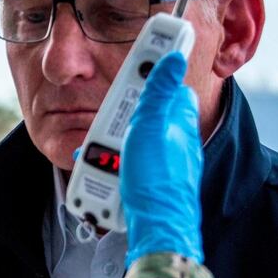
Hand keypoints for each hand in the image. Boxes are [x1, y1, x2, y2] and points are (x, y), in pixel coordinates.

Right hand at [121, 51, 203, 265]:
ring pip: (129, 141)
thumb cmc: (157, 180)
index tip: (147, 47)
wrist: (156, 229)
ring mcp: (161, 162)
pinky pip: (125, 166)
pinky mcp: (148, 182)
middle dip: (118, 118)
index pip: (166, 85)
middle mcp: (173, 140)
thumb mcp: (152, 127)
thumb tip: (174, 55)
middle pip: (140, 114)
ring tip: (99, 153)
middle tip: (106, 123)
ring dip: (110, 146)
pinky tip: (104, 173)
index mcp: (178, 120)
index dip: (151, 70)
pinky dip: (112, 167)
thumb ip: (158, 91)